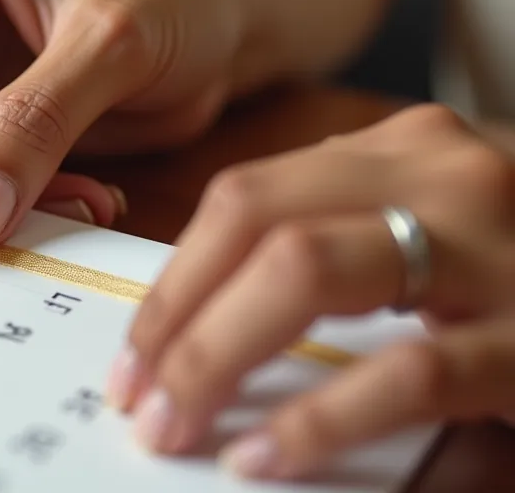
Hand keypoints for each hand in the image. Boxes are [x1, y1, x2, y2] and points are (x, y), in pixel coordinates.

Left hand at [106, 104, 514, 479]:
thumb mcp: (439, 239)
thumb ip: (342, 253)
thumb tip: (202, 329)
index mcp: (406, 152)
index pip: (245, 198)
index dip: (173, 279)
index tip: (131, 350)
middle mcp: (446, 175)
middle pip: (255, 224)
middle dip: (176, 319)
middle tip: (136, 397)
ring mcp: (499, 246)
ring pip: (306, 271)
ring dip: (217, 357)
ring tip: (175, 424)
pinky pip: (407, 371)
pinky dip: (320, 418)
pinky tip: (266, 456)